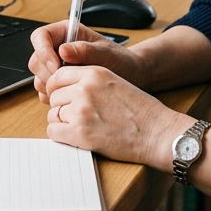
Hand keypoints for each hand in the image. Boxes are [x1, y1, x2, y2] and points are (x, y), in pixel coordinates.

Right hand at [28, 20, 145, 103]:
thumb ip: (85, 51)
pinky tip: (72, 96)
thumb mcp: (106, 54)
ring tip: (75, 88)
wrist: (129, 77)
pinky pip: (44, 92)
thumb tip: (63, 50)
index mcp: (66, 33)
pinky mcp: (58, 83)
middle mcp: (57, 48)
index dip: (43, 51)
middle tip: (68, 83)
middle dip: (48, 74)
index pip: (40, 36)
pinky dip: (54, 96)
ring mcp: (55, 66)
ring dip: (51, 87)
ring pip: (38, 77)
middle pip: (36, 59)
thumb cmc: (120, 61)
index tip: (56, 67)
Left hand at [44, 65, 190, 169]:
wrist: (157, 132)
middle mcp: (85, 89)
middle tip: (76, 116)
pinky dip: (61, 136)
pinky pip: (53, 132)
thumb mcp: (115, 82)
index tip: (61, 97)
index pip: (58, 76)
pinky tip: (75, 137)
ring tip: (80, 127)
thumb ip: (90, 81)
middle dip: (61, 106)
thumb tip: (64, 88)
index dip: (57, 88)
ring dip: (62, 122)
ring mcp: (81, 111)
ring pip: (53, 115)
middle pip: (54, 96)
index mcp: (94, 73)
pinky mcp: (80, 133)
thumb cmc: (141, 110)